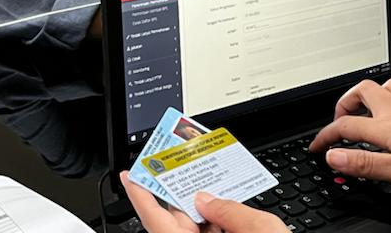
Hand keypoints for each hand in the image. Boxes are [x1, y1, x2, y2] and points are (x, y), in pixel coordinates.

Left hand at [120, 172, 286, 232]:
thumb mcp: (261, 231)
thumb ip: (232, 212)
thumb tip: (209, 200)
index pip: (154, 219)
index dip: (140, 195)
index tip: (129, 175)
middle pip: (176, 222)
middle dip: (180, 193)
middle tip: (180, 165)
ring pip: (196, 231)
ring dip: (204, 209)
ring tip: (211, 182)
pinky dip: (217, 225)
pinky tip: (227, 208)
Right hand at [309, 78, 390, 192]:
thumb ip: (364, 164)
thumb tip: (333, 157)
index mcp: (386, 126)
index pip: (345, 126)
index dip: (326, 136)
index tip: (317, 147)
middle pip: (362, 91)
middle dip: (344, 103)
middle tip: (340, 121)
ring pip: (386, 86)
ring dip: (371, 95)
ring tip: (366, 111)